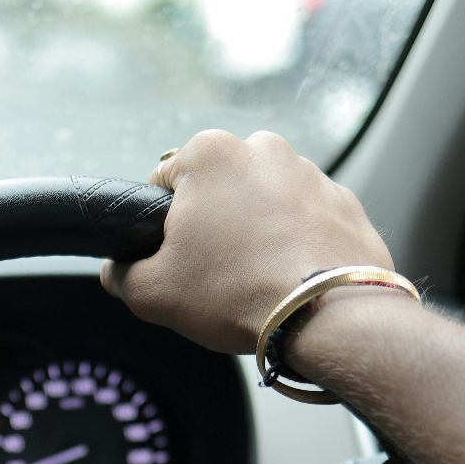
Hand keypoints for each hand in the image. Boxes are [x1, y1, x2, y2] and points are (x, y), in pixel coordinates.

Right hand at [100, 130, 393, 355]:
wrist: (329, 315)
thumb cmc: (237, 294)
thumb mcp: (152, 294)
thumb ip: (121, 274)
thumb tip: (118, 270)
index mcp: (209, 153)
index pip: (163, 185)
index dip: (161, 228)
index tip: (177, 260)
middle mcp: (263, 148)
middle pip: (219, 191)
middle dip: (214, 227)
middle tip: (217, 276)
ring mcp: (311, 172)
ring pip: (265, 204)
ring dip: (257, 234)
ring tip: (258, 281)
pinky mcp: (346, 202)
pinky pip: (306, 222)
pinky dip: (296, 244)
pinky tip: (291, 279)